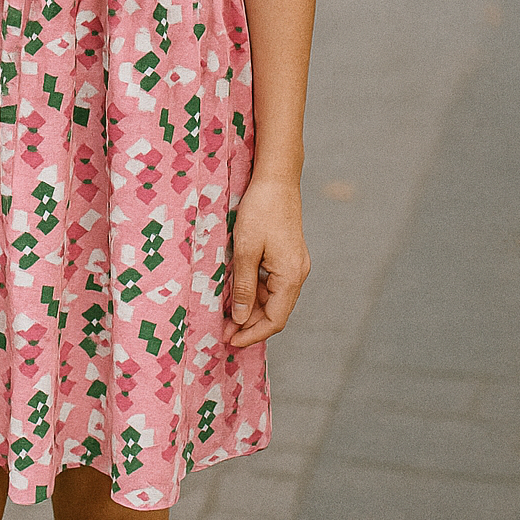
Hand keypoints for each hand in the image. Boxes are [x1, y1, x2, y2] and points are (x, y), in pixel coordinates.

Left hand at [222, 175, 309, 348]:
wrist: (277, 178)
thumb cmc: (261, 210)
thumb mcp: (246, 250)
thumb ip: (244, 287)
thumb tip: (240, 318)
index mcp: (291, 276)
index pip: (275, 320)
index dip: (252, 334)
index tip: (229, 340)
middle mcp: (297, 274)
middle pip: (275, 311)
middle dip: (248, 323)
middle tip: (222, 328)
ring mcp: (293, 264)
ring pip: (272, 297)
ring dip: (250, 306)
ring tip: (224, 310)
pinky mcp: (287, 255)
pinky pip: (271, 282)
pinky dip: (254, 289)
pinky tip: (235, 288)